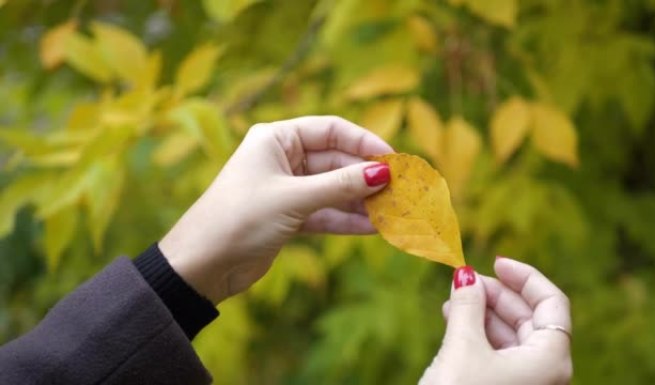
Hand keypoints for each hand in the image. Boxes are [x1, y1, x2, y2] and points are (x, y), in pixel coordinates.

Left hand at [159, 116, 392, 303]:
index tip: (394, 160)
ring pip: (334, 190)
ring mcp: (286, 189)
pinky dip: (347, 220)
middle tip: (400, 190)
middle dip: (367, 177)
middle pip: (336, 161)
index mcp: (276, 139)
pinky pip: (325, 213)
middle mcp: (282, 160)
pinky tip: (374, 227)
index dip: (364, 142)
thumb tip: (384, 172)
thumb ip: (341, 186)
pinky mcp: (288, 218)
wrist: (201, 265)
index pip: (331, 130)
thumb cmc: (240, 219)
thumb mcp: (294, 199)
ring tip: (394, 211)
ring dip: (362, 201)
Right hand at [420, 258, 571, 384]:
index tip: (496, 262)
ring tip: (453, 300)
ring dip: (483, 313)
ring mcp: (525, 384)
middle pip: (530, 317)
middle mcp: (545, 372)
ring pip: (511, 336)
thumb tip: (466, 274)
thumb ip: (467, 305)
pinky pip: (498, 354)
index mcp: (550, 358)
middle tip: (466, 280)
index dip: (525, 277)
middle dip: (497, 294)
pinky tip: (453, 321)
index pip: (551, 302)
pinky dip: (477, 334)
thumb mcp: (462, 346)